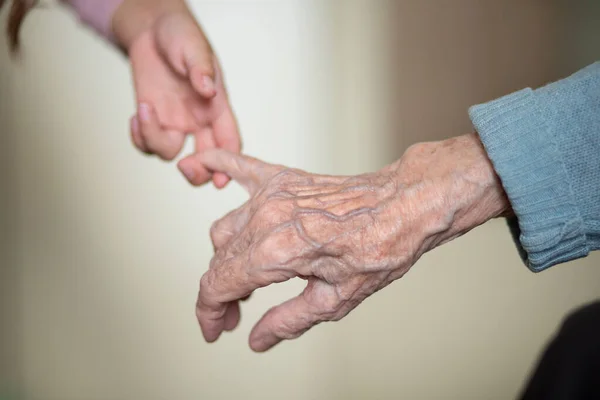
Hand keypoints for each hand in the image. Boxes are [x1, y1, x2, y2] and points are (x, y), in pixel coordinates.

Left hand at [116, 5, 239, 186]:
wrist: (152, 30)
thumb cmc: (180, 35)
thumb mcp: (193, 47)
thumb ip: (201, 68)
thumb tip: (207, 89)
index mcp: (217, 107)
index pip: (229, 141)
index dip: (229, 164)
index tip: (221, 179)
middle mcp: (199, 121)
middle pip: (206, 161)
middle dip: (198, 172)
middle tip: (184, 165)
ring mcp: (176, 123)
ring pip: (171, 154)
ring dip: (155, 139)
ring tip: (144, 109)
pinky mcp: (154, 121)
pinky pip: (148, 145)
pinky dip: (140, 137)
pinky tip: (136, 115)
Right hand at [194, 133, 509, 350]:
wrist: (404, 206)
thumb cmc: (380, 248)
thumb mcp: (335, 300)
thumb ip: (288, 321)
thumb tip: (257, 338)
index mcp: (277, 252)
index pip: (219, 284)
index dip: (209, 313)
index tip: (215, 330)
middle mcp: (266, 219)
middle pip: (218, 260)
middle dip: (219, 294)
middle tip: (234, 317)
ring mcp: (272, 195)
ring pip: (224, 228)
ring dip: (224, 259)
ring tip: (243, 281)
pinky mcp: (282, 179)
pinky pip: (237, 167)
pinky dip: (214, 168)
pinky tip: (195, 165)